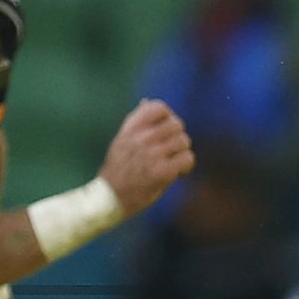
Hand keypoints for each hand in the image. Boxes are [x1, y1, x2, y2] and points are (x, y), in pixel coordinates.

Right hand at [99, 99, 195, 215]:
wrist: (110, 198)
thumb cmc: (118, 169)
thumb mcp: (122, 140)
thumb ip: (136, 123)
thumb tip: (147, 101)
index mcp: (131, 127)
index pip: (159, 107)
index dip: (168, 116)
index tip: (166, 130)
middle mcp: (141, 138)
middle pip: (177, 125)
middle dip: (178, 138)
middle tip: (172, 151)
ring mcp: (151, 154)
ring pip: (184, 142)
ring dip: (182, 153)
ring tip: (173, 163)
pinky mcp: (161, 172)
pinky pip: (187, 158)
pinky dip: (187, 166)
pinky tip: (179, 173)